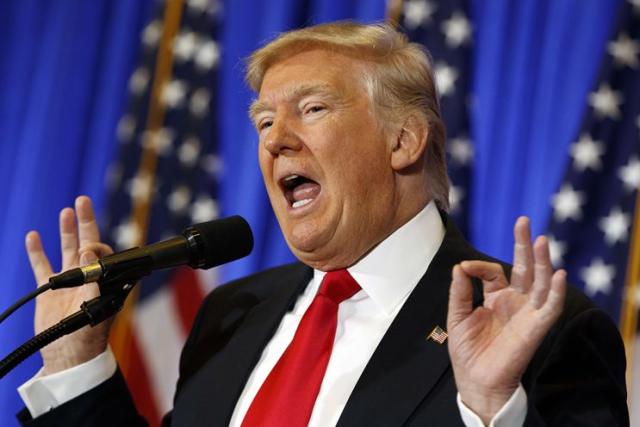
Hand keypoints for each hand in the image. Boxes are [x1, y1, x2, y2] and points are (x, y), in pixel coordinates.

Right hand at [26, 196, 113, 374]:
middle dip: (85, 222)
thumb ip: (93, 279)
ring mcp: (68, 282)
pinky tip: (34, 236)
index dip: (94, 245)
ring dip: (66, 231)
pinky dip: (37, 251)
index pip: (101, 253)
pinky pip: (42, 266)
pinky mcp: (50, 291)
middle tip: (83, 200)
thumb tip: (86, 253)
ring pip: (66, 250)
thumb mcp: (97, 307)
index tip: (85, 248)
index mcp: (103, 280)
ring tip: (67, 211)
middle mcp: (87, 277)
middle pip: (86, 243)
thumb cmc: (89, 336)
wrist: (69, 356)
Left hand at [446, 217, 565, 423]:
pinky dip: (557, 291)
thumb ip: (460, 291)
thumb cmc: (467, 350)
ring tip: (542, 240)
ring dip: (542, 261)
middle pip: (524, 268)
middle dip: (524, 245)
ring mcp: (527, 312)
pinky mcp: (536, 327)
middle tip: (523, 221)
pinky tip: (558, 273)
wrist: (475, 379)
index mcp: (496, 298)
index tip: (465, 268)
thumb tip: (459, 266)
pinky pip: (551, 307)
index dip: (479, 266)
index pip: (494, 271)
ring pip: (540, 282)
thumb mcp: (457, 315)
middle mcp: (515, 301)